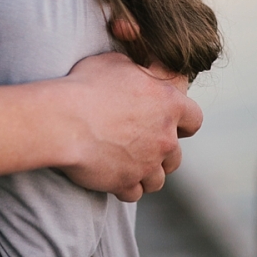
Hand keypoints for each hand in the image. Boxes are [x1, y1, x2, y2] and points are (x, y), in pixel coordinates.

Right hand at [62, 52, 201, 201]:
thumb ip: (136, 71)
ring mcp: (147, 164)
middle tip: (138, 146)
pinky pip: (133, 193)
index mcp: (168, 104)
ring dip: (145, 174)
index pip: (194, 118)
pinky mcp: (126, 182)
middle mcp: (164, 137)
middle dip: (161, 153)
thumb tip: (138, 70)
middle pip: (175, 156)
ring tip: (124, 165)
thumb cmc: (84, 87)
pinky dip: (124, 187)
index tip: (170, 123)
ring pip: (157, 179)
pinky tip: (110, 177)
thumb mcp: (113, 64)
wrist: (61, 121)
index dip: (183, 123)